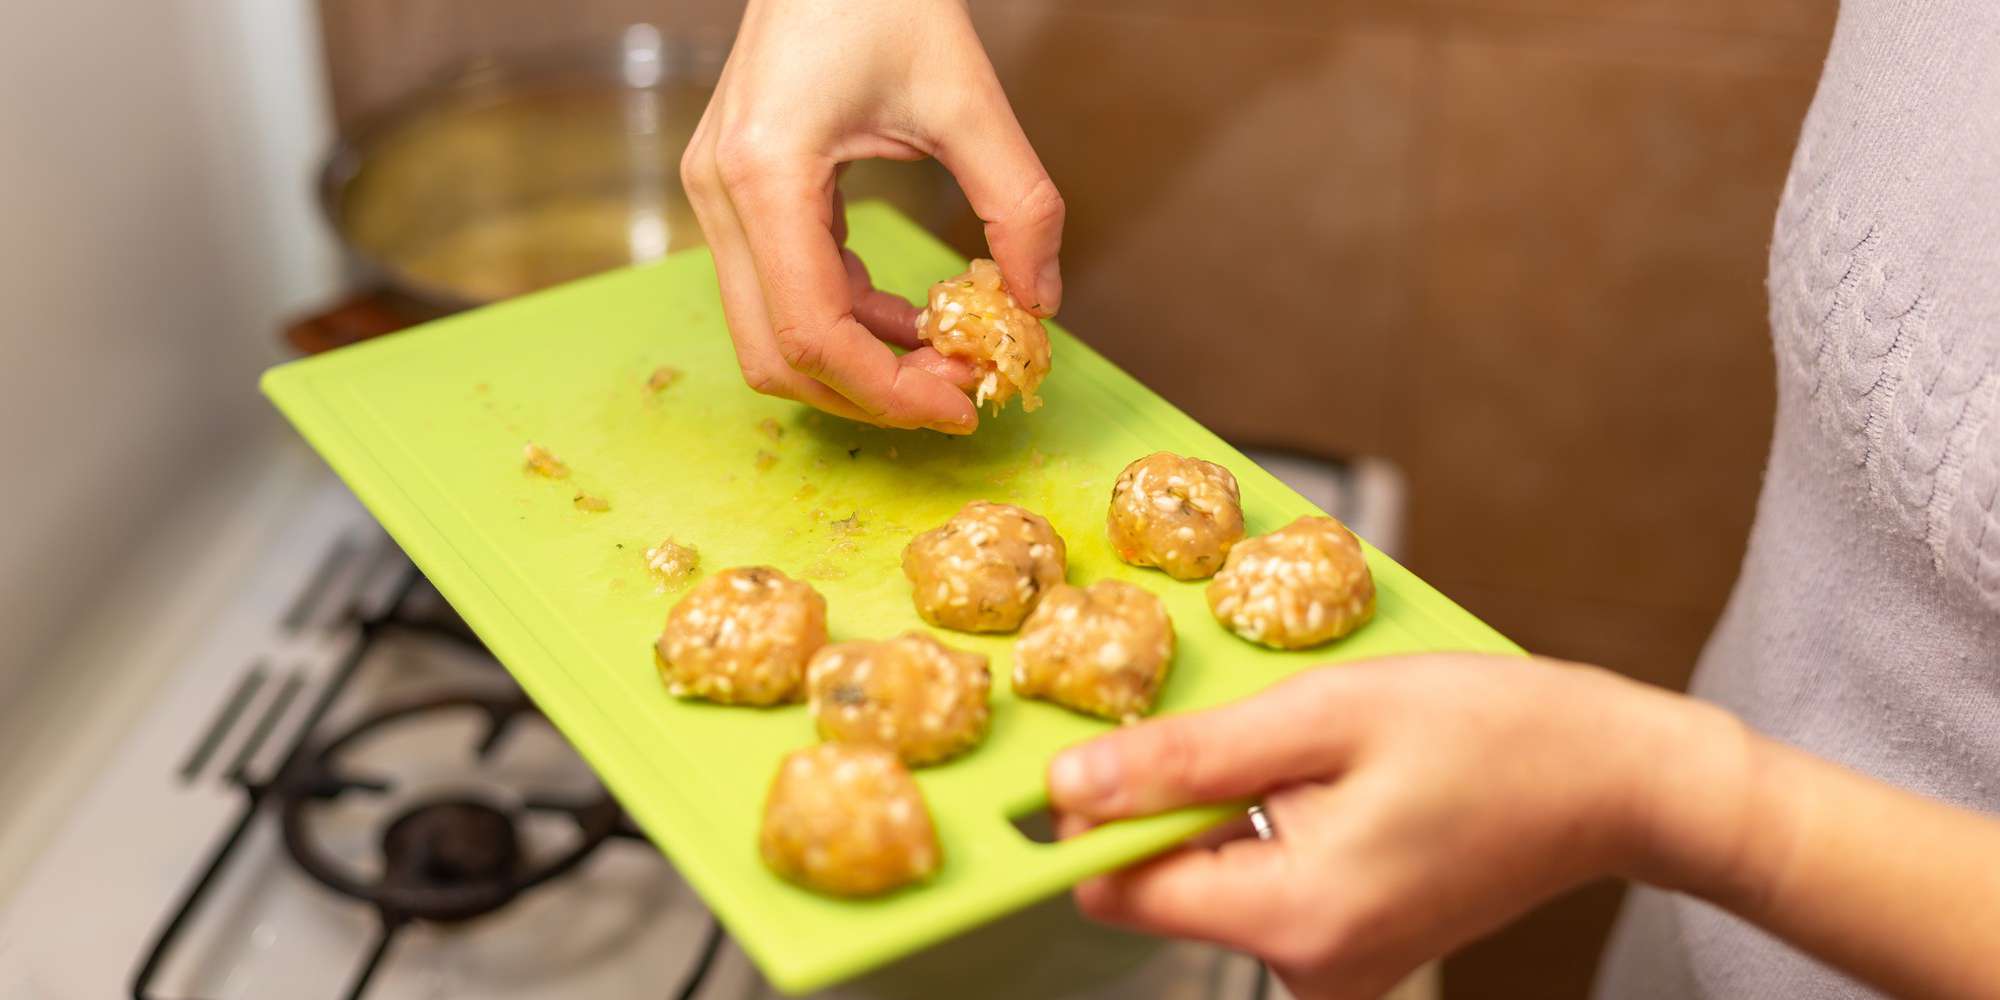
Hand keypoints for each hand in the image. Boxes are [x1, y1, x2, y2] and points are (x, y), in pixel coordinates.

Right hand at [682, 0, 1064, 431]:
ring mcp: (717, 198)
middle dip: (870, 395)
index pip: (813, 332)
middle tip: (957, 395)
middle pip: (778, 355)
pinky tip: (909, 320)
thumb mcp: (969, 98)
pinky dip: (845, 322)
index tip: (961, 405)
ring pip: (770, 336)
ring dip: (857, 366)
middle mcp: (722, 195)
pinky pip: (780, 293)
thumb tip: (1040, 307)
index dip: (888, 391)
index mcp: (768, 173)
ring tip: (944, 360)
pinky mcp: (734, 196)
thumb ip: (1018, 205)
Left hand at [1046, 654, 1751, 999]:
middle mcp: (1309, 972)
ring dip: (1233, 807)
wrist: (1614, 779)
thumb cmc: (1490, 732)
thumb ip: (1186, 760)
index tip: (1123, 742)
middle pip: (1167, 884)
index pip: (1120, 890)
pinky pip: (1268, 886)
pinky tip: (1343, 784)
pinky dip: (1274, 828)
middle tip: (1264, 730)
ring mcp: (1335, 971)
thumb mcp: (1322, 716)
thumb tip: (1068, 785)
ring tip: (1321, 753)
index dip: (1098, 813)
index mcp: (1294, 918)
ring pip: (1217, 880)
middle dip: (1180, 800)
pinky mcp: (1355, 953)